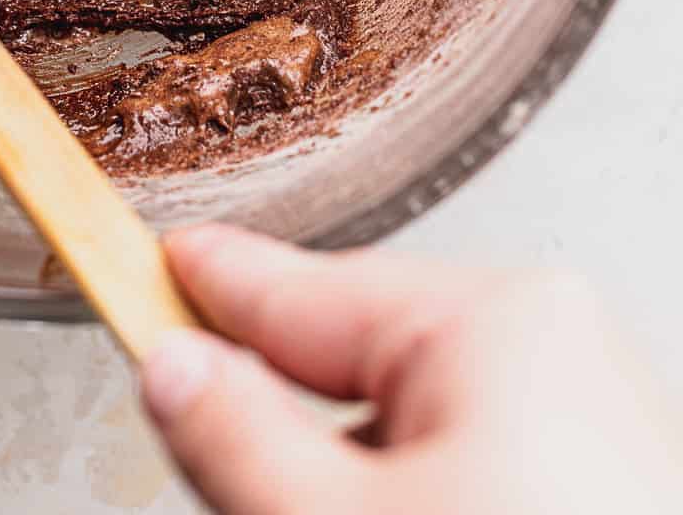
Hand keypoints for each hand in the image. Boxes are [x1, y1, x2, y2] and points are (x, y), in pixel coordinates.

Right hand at [143, 225, 682, 513]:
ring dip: (353, 482)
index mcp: (498, 323)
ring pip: (410, 430)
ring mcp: (590, 421)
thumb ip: (238, 440)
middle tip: (230, 483)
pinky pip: (475, 467)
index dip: (212, 288)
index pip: (305, 289)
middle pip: (358, 364)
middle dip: (288, 432)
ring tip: (320, 504)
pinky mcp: (600, 484)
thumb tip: (175, 369)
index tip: (155, 263)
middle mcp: (555, 348)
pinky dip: (419, 500)